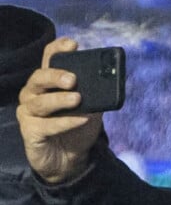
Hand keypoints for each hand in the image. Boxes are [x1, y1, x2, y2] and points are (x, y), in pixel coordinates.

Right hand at [16, 37, 102, 183]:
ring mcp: (29, 112)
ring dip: (60, 100)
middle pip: (39, 78)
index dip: (58, 49)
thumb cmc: (78, 128)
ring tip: (77, 99)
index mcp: (49, 83)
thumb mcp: (92, 109)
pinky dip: (65, 122)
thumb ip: (95, 95)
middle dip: (55, 76)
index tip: (73, 44)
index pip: (48, 58)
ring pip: (41, 102)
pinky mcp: (29, 131)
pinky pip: (46, 125)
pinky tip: (80, 120)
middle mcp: (34, 93)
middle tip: (73, 79)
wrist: (71, 160)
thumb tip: (107, 83)